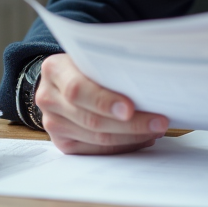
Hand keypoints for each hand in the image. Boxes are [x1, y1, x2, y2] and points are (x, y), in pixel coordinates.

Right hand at [34, 53, 169, 154]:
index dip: (104, 101)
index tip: (130, 108)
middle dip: (130, 124)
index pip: (78, 90)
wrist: (63, 78)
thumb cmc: (86, 64)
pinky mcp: (62, 142)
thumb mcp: (92, 56)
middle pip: (91, 119)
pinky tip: (141, 138)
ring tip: (156, 129)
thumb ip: (109, 65)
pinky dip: (122, 146)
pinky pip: (95, 151)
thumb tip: (149, 79)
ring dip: (131, 136)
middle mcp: (48, 98)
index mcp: (54, 70)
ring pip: (96, 138)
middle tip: (159, 122)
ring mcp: (52, 123)